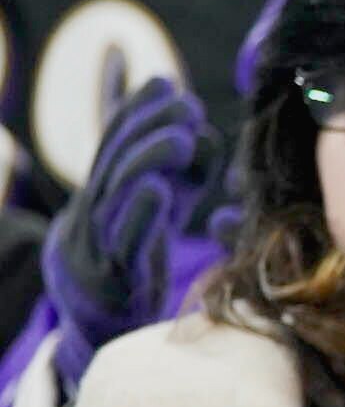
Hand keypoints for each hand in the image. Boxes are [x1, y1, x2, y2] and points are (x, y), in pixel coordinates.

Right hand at [42, 78, 227, 346]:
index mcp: (101, 191)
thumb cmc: (134, 254)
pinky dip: (142, 216)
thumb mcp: (153, 202)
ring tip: (184, 139)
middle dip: (148, 127)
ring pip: (117, 194)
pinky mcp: (118, 278)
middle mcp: (94, 211)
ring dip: (150, 160)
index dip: (135, 109)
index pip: (112, 142)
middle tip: (187, 106)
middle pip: (115, 160)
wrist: (101, 324)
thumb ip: (169, 163)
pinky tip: (163, 191)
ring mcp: (100, 245)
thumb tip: (188, 120)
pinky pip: (125, 244)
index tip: (167, 82)